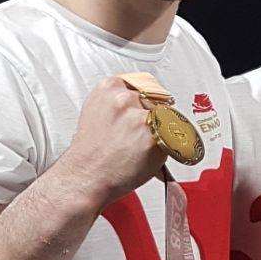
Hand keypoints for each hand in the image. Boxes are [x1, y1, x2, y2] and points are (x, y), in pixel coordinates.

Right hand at [57, 77, 169, 207]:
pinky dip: (166, 147)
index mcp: (109, 88)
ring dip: (160, 133)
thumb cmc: (92, 151)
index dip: (149, 101)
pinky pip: (173, 138)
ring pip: (167, 119)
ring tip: (139, 148)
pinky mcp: (154, 136)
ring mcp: (140, 116)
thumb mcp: (99, 112)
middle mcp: (125, 99)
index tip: (148, 110)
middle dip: (154, 119)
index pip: (145, 83)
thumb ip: (121, 103)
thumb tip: (144, 103)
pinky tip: (147, 154)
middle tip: (137, 137)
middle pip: (158, 102)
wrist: (86, 176)